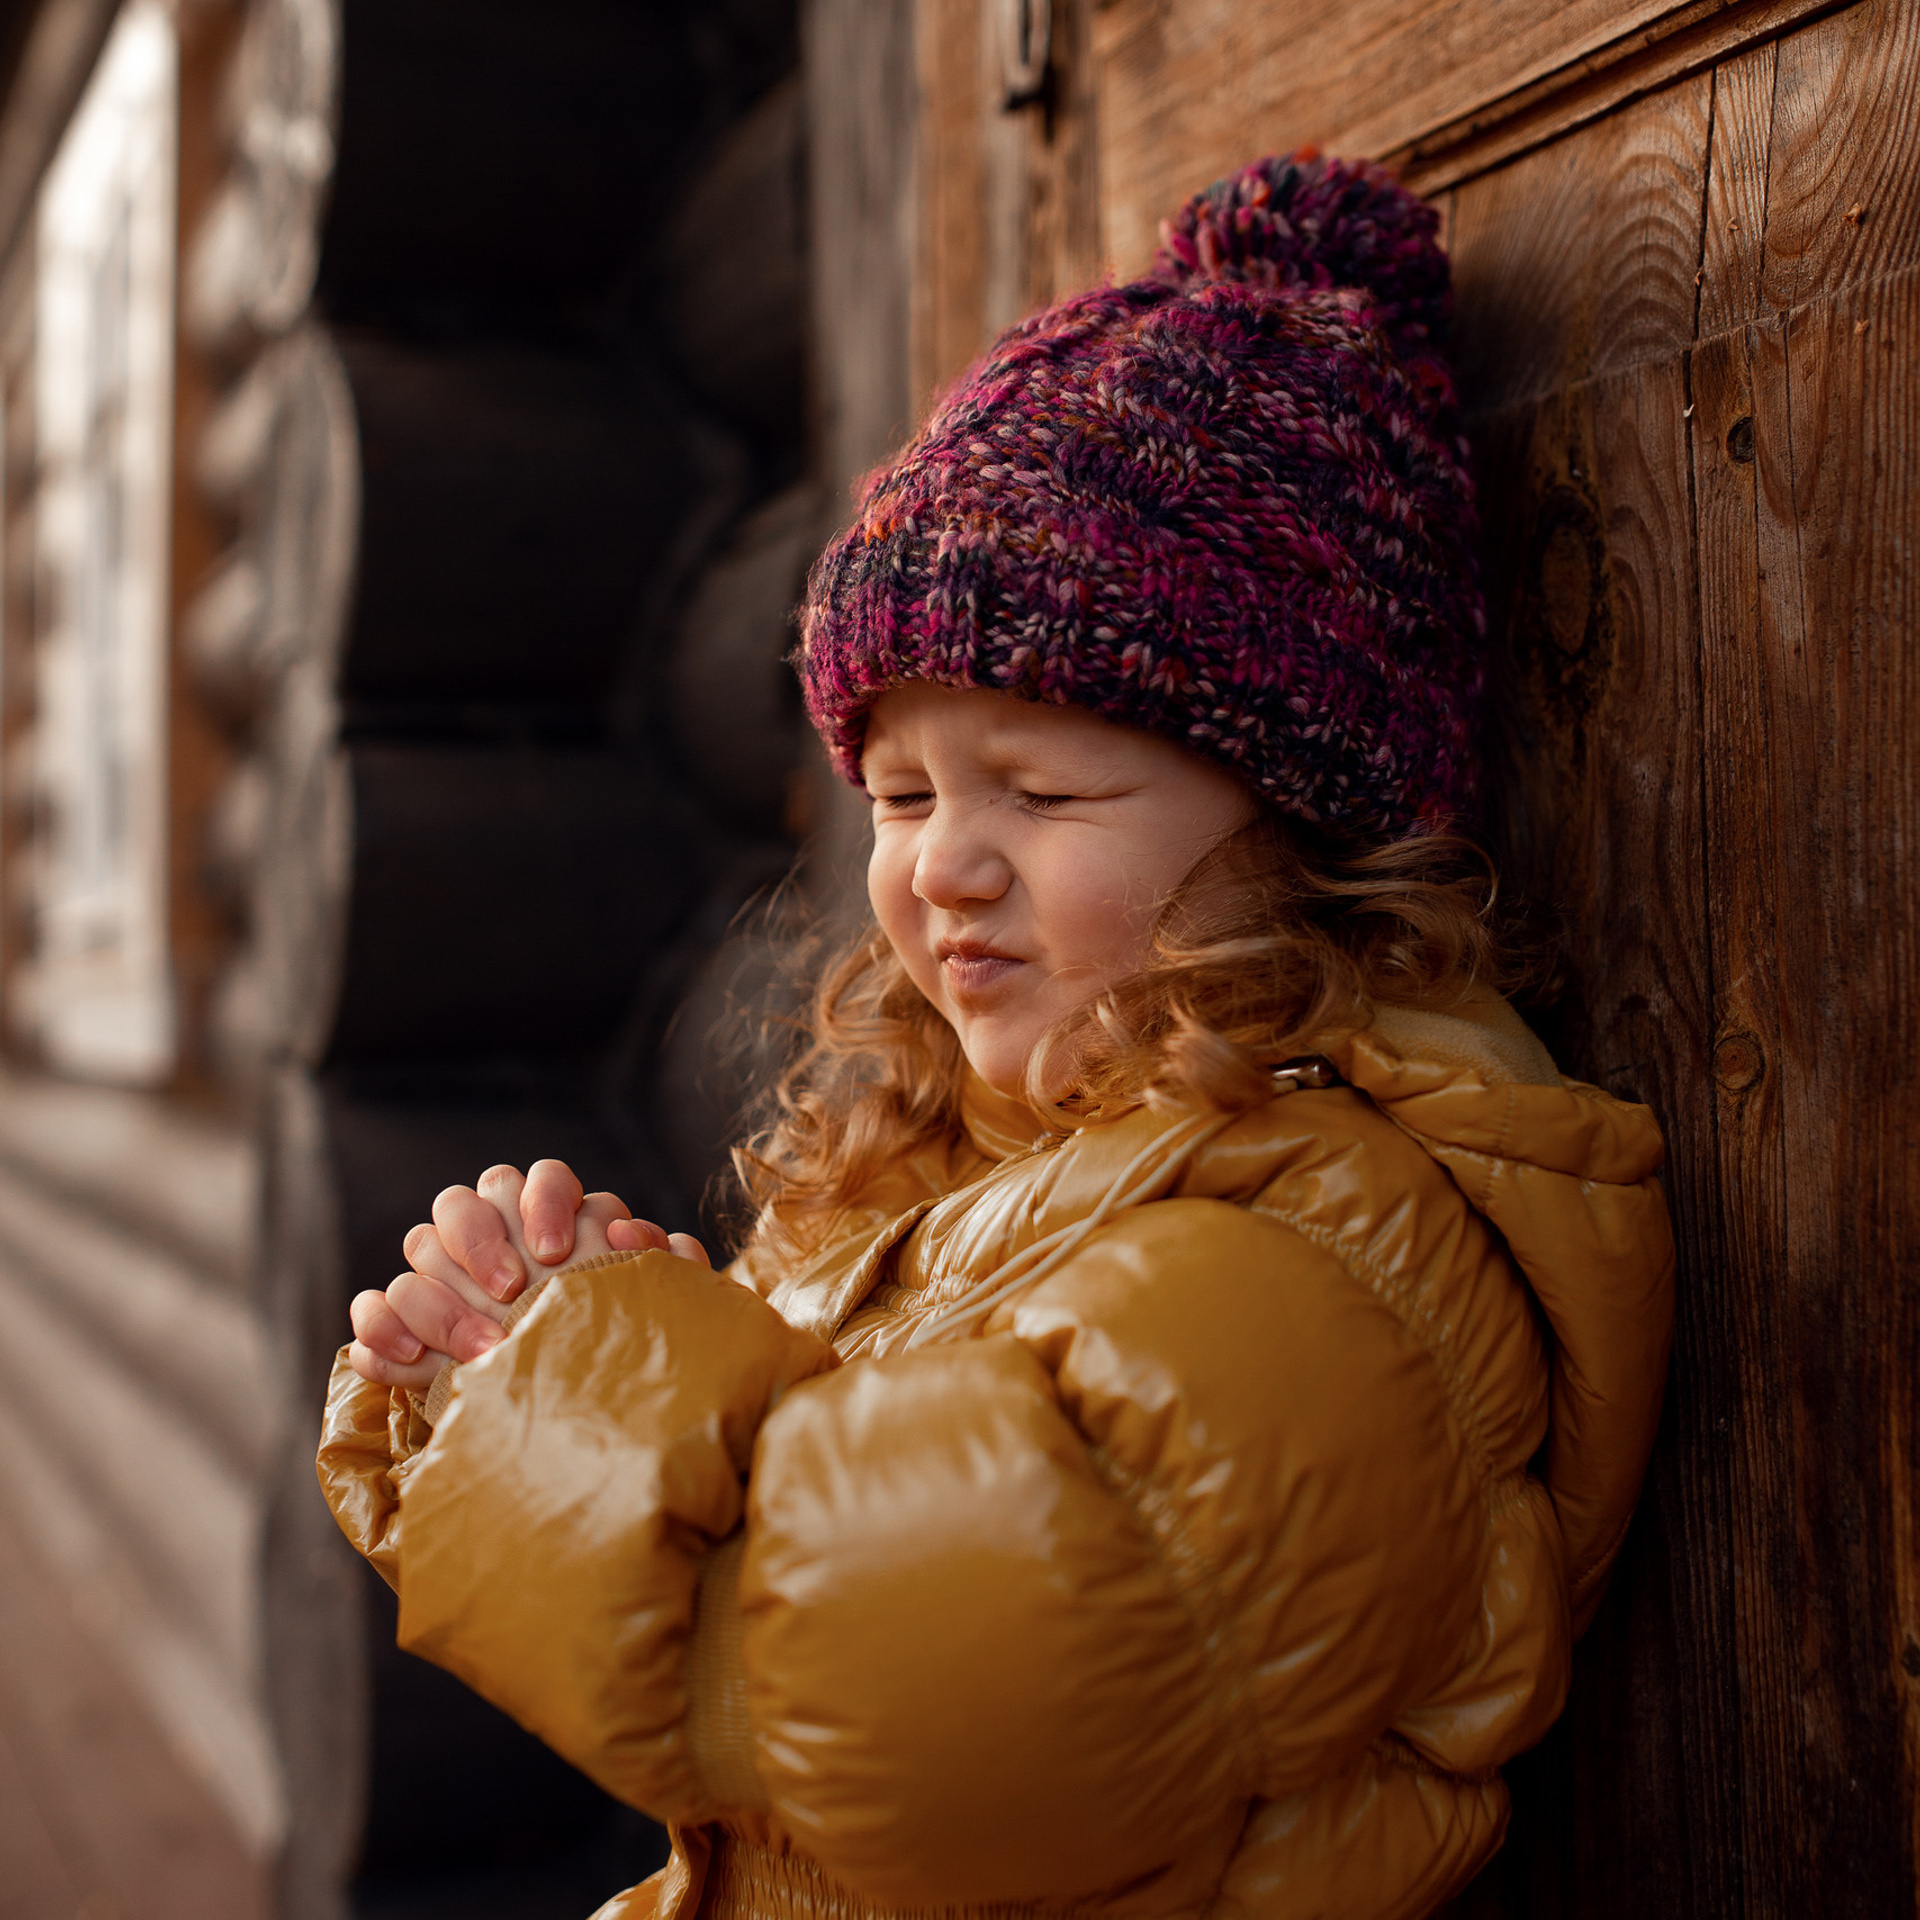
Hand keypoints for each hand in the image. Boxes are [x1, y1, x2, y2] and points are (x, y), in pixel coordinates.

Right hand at [348, 1159, 709, 1389]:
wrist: (586, 1424)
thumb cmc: (623, 1350)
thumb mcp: (655, 1311)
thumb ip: (661, 1265)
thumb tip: (634, 1231)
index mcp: (555, 1223)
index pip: (542, 1178)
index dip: (545, 1201)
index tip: (556, 1250)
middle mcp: (494, 1239)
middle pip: (464, 1200)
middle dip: (482, 1239)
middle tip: (511, 1291)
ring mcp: (444, 1279)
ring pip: (418, 1246)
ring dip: (441, 1297)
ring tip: (479, 1350)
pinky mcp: (406, 1329)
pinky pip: (375, 1307)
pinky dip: (381, 1327)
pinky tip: (408, 1359)